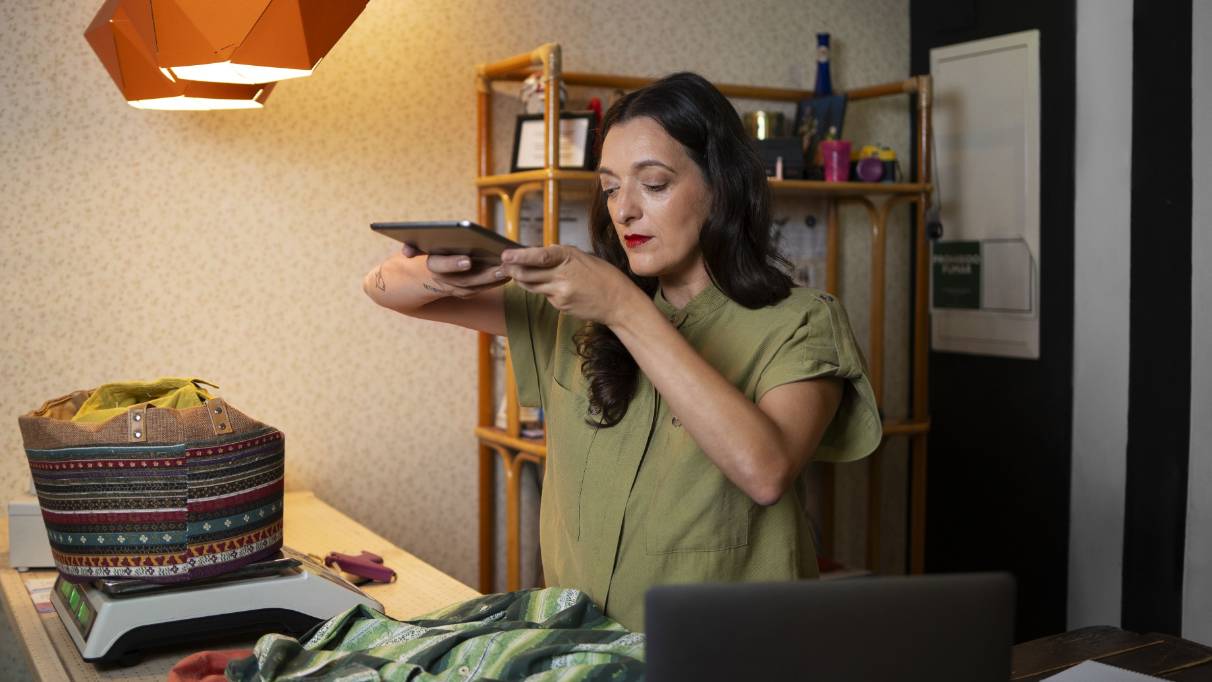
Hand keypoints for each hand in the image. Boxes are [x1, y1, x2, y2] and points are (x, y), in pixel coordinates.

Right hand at [402, 243, 508, 298]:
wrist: (416, 278)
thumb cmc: (420, 254)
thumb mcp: (414, 247)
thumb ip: (411, 246)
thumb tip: (407, 252)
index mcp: (430, 266)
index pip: (440, 266)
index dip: (453, 264)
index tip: (467, 261)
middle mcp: (442, 281)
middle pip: (464, 280)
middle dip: (484, 275)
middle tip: (502, 267)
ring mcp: (453, 289)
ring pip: (475, 288)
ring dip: (493, 280)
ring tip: (509, 270)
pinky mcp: (464, 292)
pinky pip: (480, 290)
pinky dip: (494, 283)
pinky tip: (508, 274)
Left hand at [500, 245, 639, 325]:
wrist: (619, 303)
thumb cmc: (605, 277)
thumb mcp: (585, 257)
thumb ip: (562, 254)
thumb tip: (545, 250)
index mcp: (569, 258)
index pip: (539, 257)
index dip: (520, 257)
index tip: (505, 255)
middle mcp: (563, 276)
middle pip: (528, 274)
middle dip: (512, 270)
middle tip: (503, 266)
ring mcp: (560, 294)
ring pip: (532, 286)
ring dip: (522, 280)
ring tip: (514, 273)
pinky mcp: (560, 306)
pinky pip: (545, 296)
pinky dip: (542, 290)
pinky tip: (549, 286)